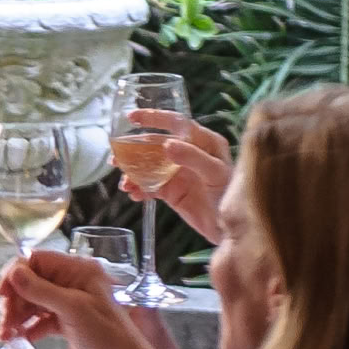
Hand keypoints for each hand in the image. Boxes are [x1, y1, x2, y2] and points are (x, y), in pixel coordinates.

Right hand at [0, 248, 157, 348]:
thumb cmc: (108, 336)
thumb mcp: (73, 309)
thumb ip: (41, 290)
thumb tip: (13, 272)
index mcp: (79, 271)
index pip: (37, 261)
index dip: (16, 274)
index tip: (1, 294)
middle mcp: (73, 283)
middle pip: (31, 282)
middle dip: (14, 301)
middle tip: (4, 322)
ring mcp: (70, 304)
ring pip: (33, 302)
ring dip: (17, 316)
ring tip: (6, 335)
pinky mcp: (68, 323)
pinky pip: (40, 319)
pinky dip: (28, 327)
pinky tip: (21, 338)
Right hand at [117, 115, 230, 241]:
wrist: (232, 231)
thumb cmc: (231, 197)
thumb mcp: (215, 174)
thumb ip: (193, 157)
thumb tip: (166, 144)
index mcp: (204, 142)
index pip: (176, 123)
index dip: (154, 118)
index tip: (132, 117)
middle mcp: (189, 153)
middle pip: (154, 145)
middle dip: (134, 151)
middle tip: (116, 159)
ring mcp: (178, 172)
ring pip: (147, 165)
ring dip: (133, 172)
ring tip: (125, 183)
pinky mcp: (171, 191)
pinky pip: (148, 185)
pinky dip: (138, 189)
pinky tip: (133, 194)